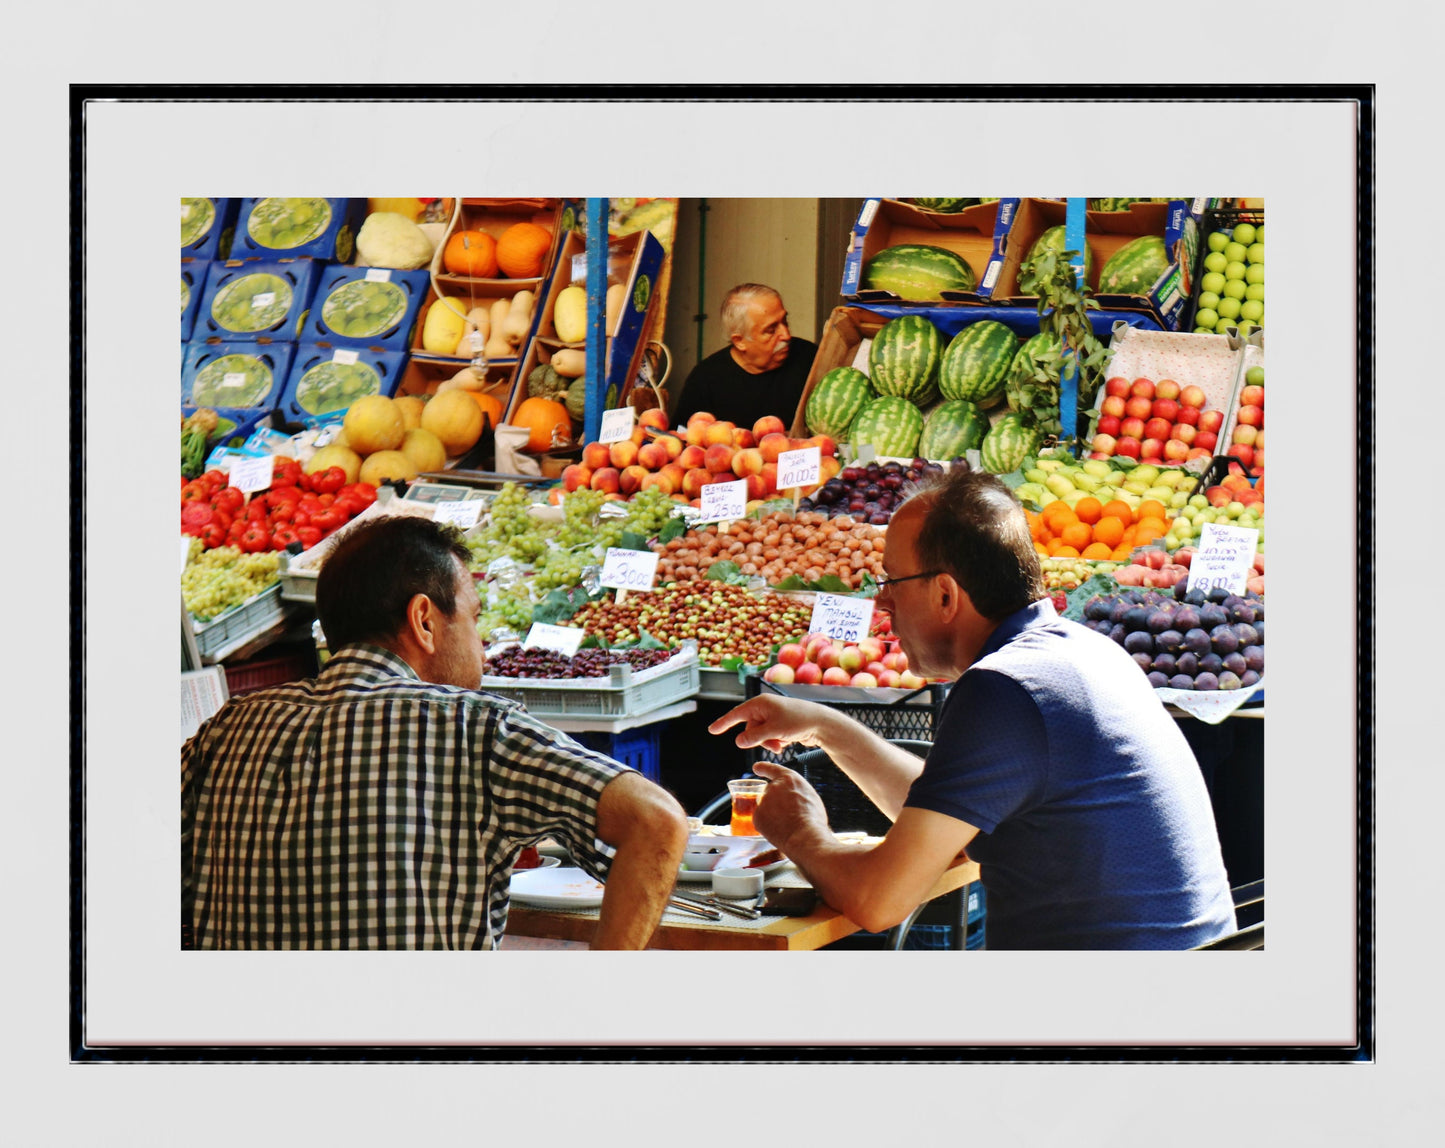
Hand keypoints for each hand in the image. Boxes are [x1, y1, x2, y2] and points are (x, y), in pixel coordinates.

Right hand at [707, 695, 831, 754]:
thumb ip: (754, 737)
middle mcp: (765, 708)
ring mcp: (773, 716)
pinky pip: (769, 736)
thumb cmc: (798, 721)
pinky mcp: (780, 724)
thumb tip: (738, 742)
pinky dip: (774, 742)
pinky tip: (785, 743)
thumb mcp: (774, 731)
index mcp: (761, 703)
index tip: (712, 730)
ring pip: (760, 735)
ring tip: (781, 744)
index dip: (723, 723)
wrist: (821, 723)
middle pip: (750, 728)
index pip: (737, 714)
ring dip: (768, 742)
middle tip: (773, 743)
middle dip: (758, 739)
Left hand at [751, 759, 829, 853]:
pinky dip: (768, 826)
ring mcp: (763, 801)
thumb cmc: (812, 819)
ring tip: (787, 825)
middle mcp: (773, 787)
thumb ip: (796, 792)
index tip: (757, 767)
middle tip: (788, 816)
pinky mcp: (757, 816)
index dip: (763, 767)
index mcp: (789, 779)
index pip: (772, 769)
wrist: (805, 836)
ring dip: (773, 814)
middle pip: (770, 793)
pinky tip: (780, 831)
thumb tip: (792, 798)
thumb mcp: (810, 796)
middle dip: (775, 803)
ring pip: (766, 808)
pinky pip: (762, 820)